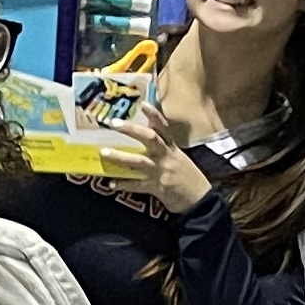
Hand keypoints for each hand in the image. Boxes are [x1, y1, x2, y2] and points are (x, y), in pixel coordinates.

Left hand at [97, 107, 212, 215]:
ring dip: (120, 157)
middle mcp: (166, 157)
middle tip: (114, 123)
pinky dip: (124, 184)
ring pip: (138, 162)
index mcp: (172, 149)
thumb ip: (164, 148)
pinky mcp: (157, 188)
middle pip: (150, 139)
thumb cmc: (188, 178)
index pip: (164, 128)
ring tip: (103, 152)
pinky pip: (137, 185)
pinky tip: (111, 183)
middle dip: (132, 130)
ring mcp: (161, 172)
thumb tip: (147, 134)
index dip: (154, 115)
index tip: (143, 104)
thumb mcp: (178, 159)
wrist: (201, 200)